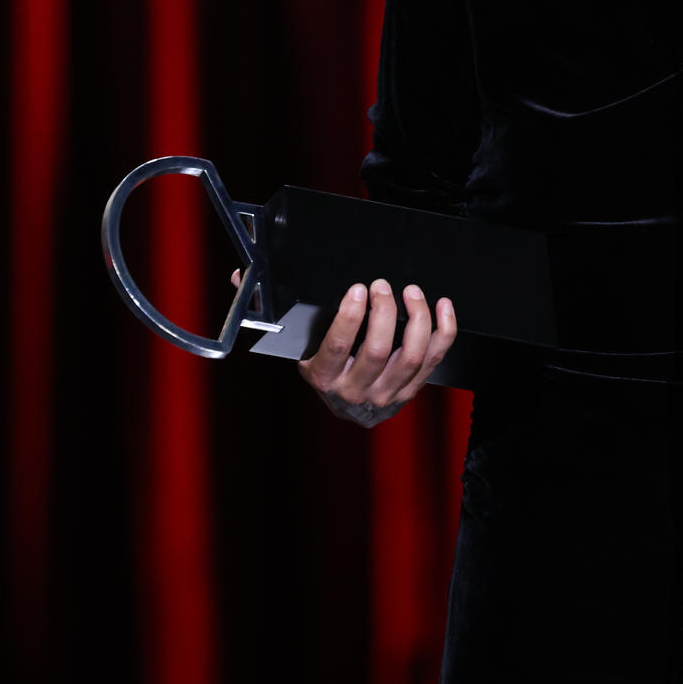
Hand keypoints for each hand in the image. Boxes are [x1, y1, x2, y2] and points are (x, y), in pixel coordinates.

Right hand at [233, 269, 456, 427]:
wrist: (346, 409)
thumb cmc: (321, 365)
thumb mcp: (295, 345)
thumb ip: (271, 311)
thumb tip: (239, 274)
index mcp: (323, 377)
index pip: (339, 347)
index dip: (351, 316)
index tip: (357, 288)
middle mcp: (356, 391)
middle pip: (379, 349)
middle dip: (385, 311)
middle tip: (383, 285)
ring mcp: (387, 395)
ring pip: (412, 355)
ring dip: (417, 318)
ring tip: (412, 291)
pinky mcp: (412, 392)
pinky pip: (435, 360)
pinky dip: (443, 330)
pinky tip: (442, 306)